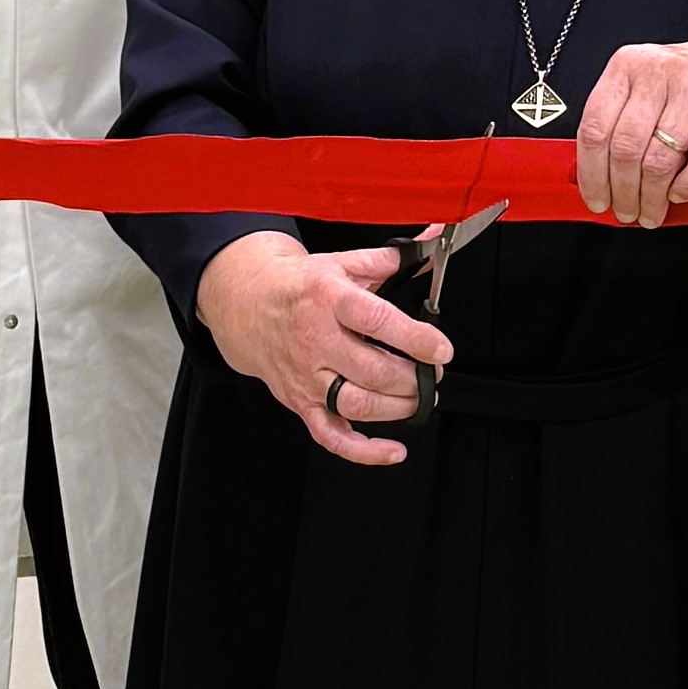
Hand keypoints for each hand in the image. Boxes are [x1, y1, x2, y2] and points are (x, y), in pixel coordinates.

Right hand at [196, 234, 446, 465]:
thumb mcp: (342, 263)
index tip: (442, 349)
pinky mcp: (300, 402)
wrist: (245, 303)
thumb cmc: (301, 285)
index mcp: (328, 298)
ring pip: (358, 404)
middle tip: (433, 374)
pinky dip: (363, 451)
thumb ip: (391, 258)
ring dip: (398, 407)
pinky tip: (393, 451)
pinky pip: (330, 436)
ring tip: (419, 397)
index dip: (415, 339)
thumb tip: (436, 237)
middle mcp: (315, 340)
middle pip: (373, 371)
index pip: (377, 321)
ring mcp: (306, 376)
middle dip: (414, 378)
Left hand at [574, 26, 687, 229]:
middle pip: (626, 148)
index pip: (595, 126)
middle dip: (622, 192)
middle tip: (624, 211)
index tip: (595, 198)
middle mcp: (661, 74)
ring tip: (650, 212)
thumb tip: (593, 173)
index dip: (591, 172)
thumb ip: (618, 116)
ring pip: (660, 161)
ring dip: (652, 197)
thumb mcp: (645, 81)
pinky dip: (686, 187)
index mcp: (630, 65)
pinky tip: (678, 194)